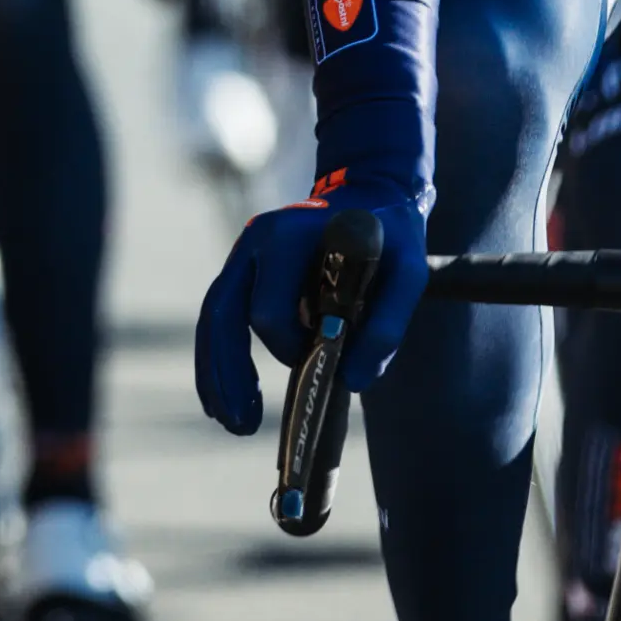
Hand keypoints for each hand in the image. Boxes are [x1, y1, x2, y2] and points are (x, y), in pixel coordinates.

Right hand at [192, 174, 428, 434]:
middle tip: (244, 426)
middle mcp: (256, 240)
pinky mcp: (244, 270)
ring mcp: (244, 254)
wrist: (371, 194)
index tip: (319, 362)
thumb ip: (387, 324)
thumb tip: (355, 379)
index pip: (268, 309)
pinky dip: (216, 358)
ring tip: (232, 421)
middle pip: (223, 314)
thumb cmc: (390, 236)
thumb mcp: (408, 272)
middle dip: (229, 374)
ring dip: (215, 373)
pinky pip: (218, 317)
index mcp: (290, 236)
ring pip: (212, 318)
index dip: (288, 347)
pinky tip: (222, 397)